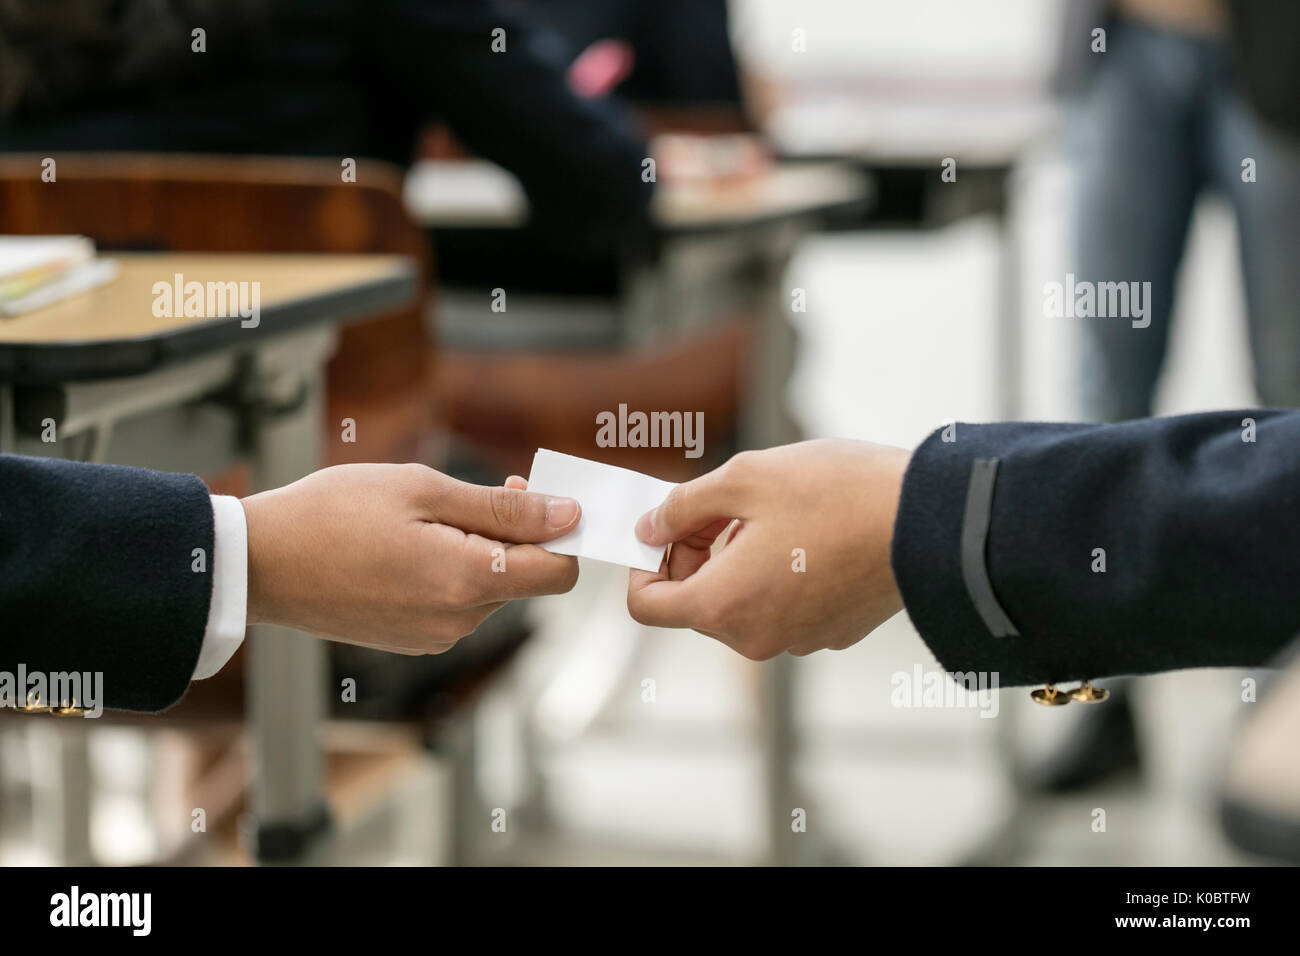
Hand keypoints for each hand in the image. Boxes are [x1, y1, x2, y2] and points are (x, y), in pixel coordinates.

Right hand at [241, 465, 578, 653]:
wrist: (258, 562)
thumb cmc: (332, 515)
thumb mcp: (424, 490)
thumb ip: (503, 508)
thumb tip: (568, 514)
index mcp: (466, 584)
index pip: (560, 573)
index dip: (560, 532)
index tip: (536, 499)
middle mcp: (457, 623)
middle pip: (526, 580)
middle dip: (516, 535)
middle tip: (477, 493)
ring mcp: (433, 637)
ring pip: (492, 590)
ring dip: (481, 552)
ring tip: (428, 518)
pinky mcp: (413, 640)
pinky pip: (458, 604)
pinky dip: (453, 572)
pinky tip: (411, 545)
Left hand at [627, 439, 910, 658]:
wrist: (929, 522)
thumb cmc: (838, 495)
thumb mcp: (744, 478)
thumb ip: (682, 506)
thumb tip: (651, 527)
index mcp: (723, 606)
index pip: (646, 606)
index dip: (646, 563)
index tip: (668, 528)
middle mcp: (755, 637)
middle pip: (695, 603)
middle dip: (697, 554)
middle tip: (725, 506)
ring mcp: (797, 640)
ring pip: (741, 604)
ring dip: (739, 562)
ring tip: (774, 514)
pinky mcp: (831, 633)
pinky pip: (783, 607)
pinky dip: (779, 575)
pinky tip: (808, 535)